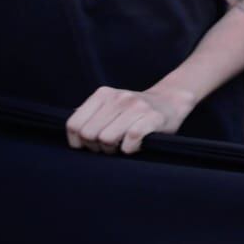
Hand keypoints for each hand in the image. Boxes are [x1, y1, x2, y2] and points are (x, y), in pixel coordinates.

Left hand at [65, 84, 192, 154]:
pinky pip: (130, 140)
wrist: (171, 101)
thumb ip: (91, 115)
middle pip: (89, 134)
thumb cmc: (135, 111)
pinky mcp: (152, 118)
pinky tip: (134, 145)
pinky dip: (129, 149)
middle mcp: (119, 97)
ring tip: (121, 145)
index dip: (78, 141)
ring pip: (107, 139)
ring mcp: (137, 106)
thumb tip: (73, 133)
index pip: (74, 124)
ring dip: (113, 150)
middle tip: (108, 146)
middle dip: (96, 147)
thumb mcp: (110, 105)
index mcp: (103, 94)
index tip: (90, 144)